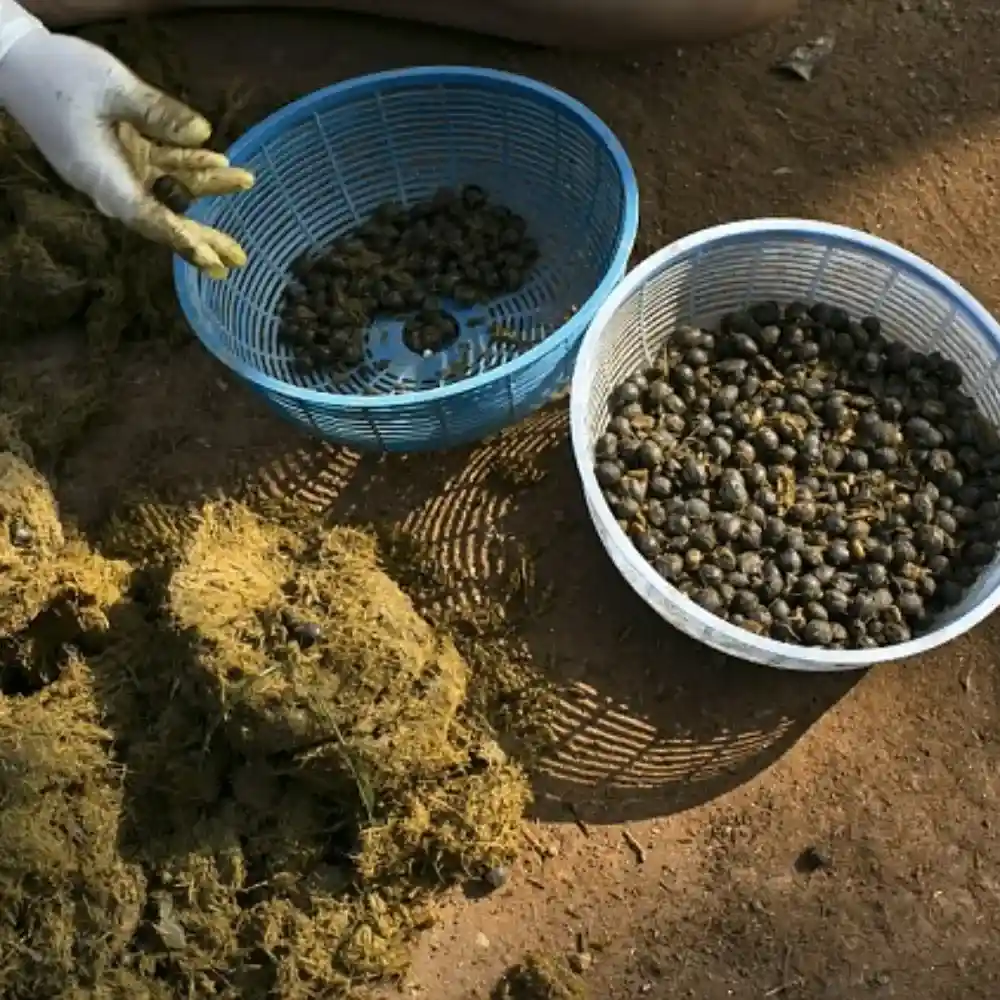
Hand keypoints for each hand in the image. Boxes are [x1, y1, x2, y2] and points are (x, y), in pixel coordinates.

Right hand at [0, 23, 253, 278]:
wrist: (20, 62)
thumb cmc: (59, 73)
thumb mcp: (112, 85)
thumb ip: (158, 112)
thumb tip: (206, 134)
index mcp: (101, 176)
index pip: (144, 215)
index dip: (178, 237)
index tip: (207, 256)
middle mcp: (112, 182)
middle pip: (163, 218)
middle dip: (200, 240)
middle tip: (234, 261)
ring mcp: (121, 170)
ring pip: (171, 191)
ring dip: (208, 195)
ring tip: (244, 199)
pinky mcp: (127, 154)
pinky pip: (165, 166)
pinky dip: (192, 166)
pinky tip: (223, 163)